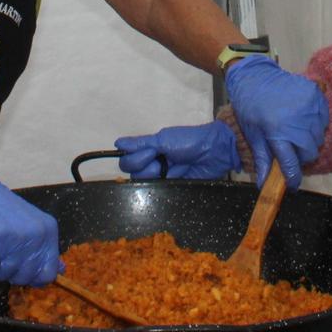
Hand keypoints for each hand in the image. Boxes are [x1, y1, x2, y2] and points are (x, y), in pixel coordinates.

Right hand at [0, 162, 62, 286]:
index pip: (49, 273)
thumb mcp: (30, 225)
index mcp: (48, 231)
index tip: (18, 271)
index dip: (32, 278)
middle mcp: (37, 234)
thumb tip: (59, 271)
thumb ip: (42, 249)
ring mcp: (18, 236)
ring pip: (4, 273)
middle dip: (7, 271)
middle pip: (24, 277)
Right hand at [115, 123, 239, 178]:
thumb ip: (140, 143)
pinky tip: (173, 178)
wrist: (214, 152)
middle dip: (145, 166)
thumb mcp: (163, 139)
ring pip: (143, 183)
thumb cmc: (189, 141)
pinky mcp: (172, 187)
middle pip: (132, 173)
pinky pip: (158, 192)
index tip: (151, 152)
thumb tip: (117, 143)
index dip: (136, 158)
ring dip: (155, 175)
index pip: (127, 160)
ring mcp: (162, 177)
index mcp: (149, 150)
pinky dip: (162, 186)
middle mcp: (152, 163)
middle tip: (162, 160)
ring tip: (172, 168)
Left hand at [222, 55, 328, 186]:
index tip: (292, 184)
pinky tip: (303, 119)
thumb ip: (262, 159)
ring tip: (296, 131)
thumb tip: (263, 185)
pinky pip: (324, 119)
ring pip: (319, 137)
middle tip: (291, 149)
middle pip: (310, 152)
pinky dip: (316, 123)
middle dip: (301, 156)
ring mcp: (309, 107)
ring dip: (309, 139)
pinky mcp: (316, 95)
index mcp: (277, 133)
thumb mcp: (253, 134)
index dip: (293, 178)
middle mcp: (297, 122)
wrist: (256, 76)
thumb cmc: (250, 107)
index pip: (292, 164)